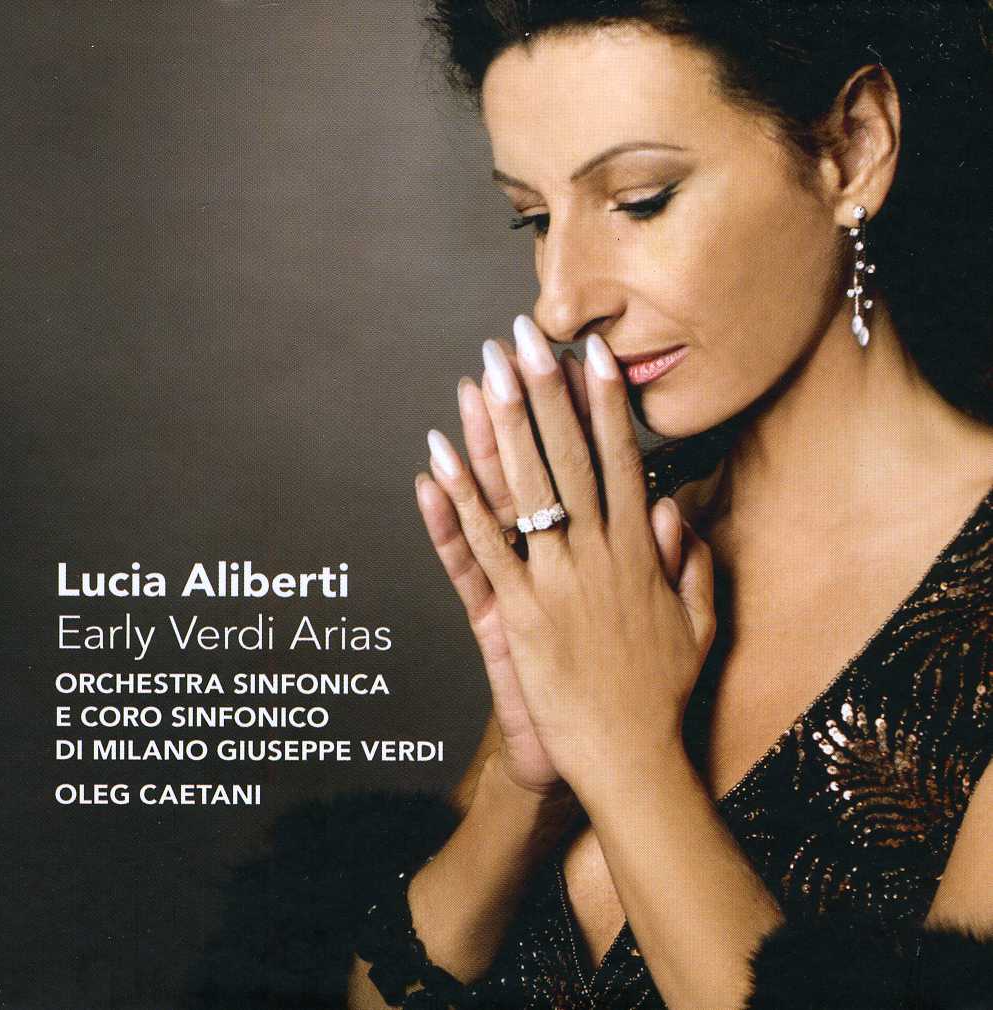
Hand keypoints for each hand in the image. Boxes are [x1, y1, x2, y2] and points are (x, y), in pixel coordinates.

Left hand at [422, 316, 716, 789]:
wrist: (628, 761)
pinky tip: (436, 460)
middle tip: (524, 337)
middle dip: (544, 393)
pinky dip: (458, 502)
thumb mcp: (695, 626)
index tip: (593, 357)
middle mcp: (599, 555)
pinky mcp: (519, 615)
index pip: (622, 462)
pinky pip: (483, 547)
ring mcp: (556, 582)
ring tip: (482, 373)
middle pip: (569, 459)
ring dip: (501, 427)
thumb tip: (676, 509)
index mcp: (641, 554)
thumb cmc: (661, 695)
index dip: (605, 407)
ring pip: (525, 490)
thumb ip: (688, 564)